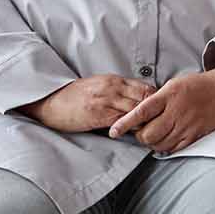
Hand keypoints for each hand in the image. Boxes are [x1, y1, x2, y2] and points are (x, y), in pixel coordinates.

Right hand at [16, 74, 153, 132]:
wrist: (51, 102)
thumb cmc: (74, 97)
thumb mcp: (99, 87)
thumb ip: (118, 92)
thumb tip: (137, 103)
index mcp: (114, 80)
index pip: (145, 87)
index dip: (156, 99)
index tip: (163, 110)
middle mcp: (112, 87)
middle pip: (145, 96)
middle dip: (156, 110)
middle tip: (163, 122)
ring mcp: (105, 100)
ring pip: (136, 108)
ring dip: (146, 120)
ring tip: (153, 130)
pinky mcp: (98, 114)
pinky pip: (121, 120)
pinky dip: (131, 127)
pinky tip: (136, 134)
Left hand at [107, 59, 214, 153]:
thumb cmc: (198, 85)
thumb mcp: (174, 84)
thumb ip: (156, 99)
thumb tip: (137, 114)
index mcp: (169, 95)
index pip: (141, 112)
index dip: (125, 123)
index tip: (113, 131)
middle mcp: (177, 111)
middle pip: (148, 134)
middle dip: (139, 136)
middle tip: (139, 130)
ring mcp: (187, 125)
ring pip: (159, 144)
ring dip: (151, 142)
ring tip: (152, 133)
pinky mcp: (195, 135)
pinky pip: (173, 148)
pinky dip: (164, 147)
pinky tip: (164, 139)